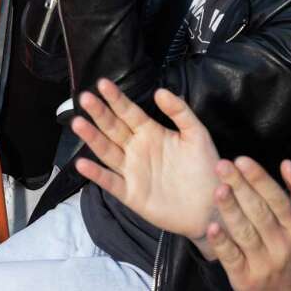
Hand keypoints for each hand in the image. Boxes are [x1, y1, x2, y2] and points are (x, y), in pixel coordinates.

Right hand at [71, 81, 220, 239]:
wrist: (212, 206)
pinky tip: (82, 163)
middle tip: (85, 98)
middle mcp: (137, 149)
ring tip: (78, 123)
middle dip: (99, 113)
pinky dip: (96, 174)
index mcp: (151, 132)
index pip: (129, 112)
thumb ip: (180, 112)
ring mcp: (132, 171)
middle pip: (113, 128)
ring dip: (92, 138)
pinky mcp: (131, 194)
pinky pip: (110, 182)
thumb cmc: (205, 168)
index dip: (116, 98)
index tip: (102, 83)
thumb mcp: (197, 135)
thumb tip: (159, 91)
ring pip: (107, 151)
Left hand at [206, 158, 290, 290]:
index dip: (259, 179)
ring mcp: (264, 263)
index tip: (242, 159)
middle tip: (221, 164)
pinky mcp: (246, 279)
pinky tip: (212, 228)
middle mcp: (283, 245)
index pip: (277, 199)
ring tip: (218, 190)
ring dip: (230, 210)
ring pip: (245, 233)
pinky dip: (222, 243)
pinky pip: (232, 258)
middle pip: (259, 212)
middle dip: (240, 186)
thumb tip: (287, 163)